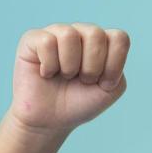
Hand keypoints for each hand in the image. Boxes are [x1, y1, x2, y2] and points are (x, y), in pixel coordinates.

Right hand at [9, 23, 130, 134]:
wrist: (51, 120)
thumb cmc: (80, 102)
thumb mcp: (110, 89)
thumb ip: (117, 65)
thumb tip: (100, 44)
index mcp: (103, 42)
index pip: (119, 38)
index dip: (114, 65)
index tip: (103, 82)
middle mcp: (81, 32)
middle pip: (95, 34)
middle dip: (91, 66)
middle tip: (82, 80)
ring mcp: (56, 32)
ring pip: (69, 35)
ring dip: (70, 65)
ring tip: (65, 75)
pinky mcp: (32, 39)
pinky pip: (46, 42)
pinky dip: (49, 65)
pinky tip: (46, 73)